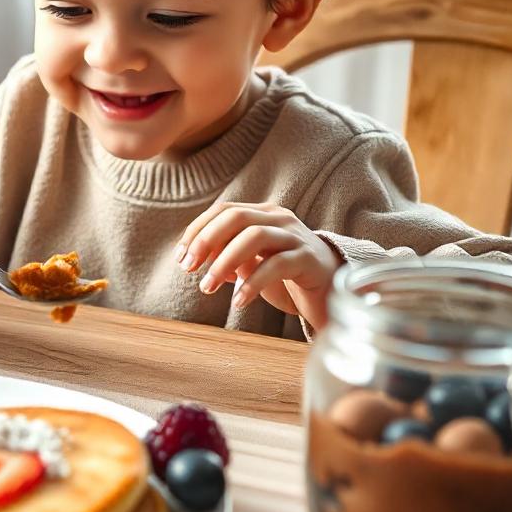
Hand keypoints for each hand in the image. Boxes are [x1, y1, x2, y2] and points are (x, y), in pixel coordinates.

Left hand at [175, 202, 342, 328]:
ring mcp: (296, 236)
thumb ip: (225, 254)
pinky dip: (252, 283)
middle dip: (206, 241)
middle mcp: (279, 218)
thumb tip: (191, 258)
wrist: (330, 289)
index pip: (223, 210)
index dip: (197, 231)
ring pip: (255, 237)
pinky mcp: (309, 259)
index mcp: (262, 213)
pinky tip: (238, 301)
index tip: (180, 257)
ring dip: (224, 262)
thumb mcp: (250, 261)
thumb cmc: (284, 275)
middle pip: (236, 217)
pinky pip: (277, 265)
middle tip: (189, 269)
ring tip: (207, 287)